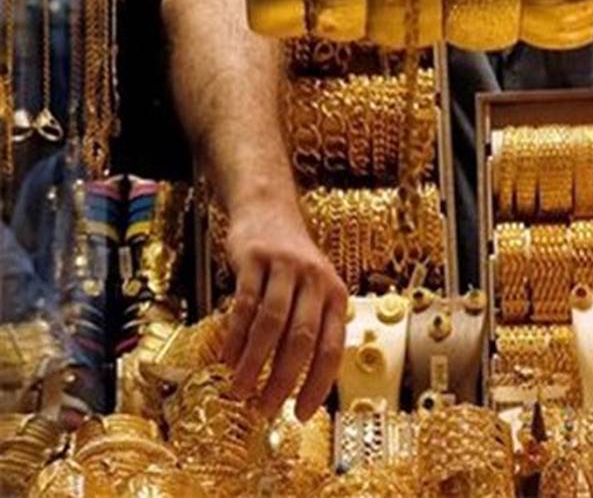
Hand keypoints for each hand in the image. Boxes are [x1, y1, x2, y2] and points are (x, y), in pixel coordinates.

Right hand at [220, 194, 347, 420]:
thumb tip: (300, 384)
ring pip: (271, 324)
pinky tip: (228, 357)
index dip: (317, 383)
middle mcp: (315, 280)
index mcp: (335, 294)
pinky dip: (236, 336)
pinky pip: (244, 304)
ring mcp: (285, 268)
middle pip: (301, 339)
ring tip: (240, 390)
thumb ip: (311, 327)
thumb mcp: (314, 289)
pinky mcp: (254, 259)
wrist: (268, 209)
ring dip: (255, 363)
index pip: (332, 347)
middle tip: (265, 409)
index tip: (302, 413)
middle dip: (283, 380)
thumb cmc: (292, 262)